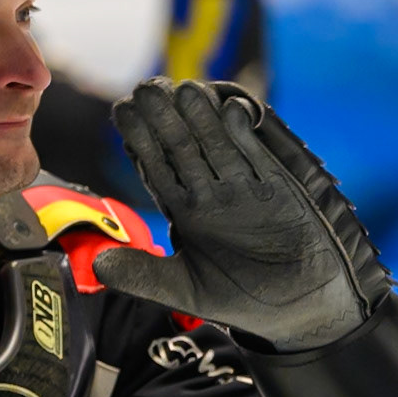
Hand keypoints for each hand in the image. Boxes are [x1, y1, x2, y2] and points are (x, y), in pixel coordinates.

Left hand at [97, 78, 393, 351]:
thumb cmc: (243, 299)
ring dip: (201, 118)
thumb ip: (143, 276)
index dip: (139, 141)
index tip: (122, 112)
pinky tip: (229, 109)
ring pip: (217, 145)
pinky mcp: (280, 189)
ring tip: (184, 89)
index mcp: (186, 211)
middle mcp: (212, 193)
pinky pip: (259, 156)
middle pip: (183, 147)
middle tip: (146, 88)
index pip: (156, 167)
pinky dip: (245, 134)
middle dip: (164, 118)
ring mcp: (245, 188)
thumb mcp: (186, 290)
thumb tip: (96, 266)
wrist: (300, 308)